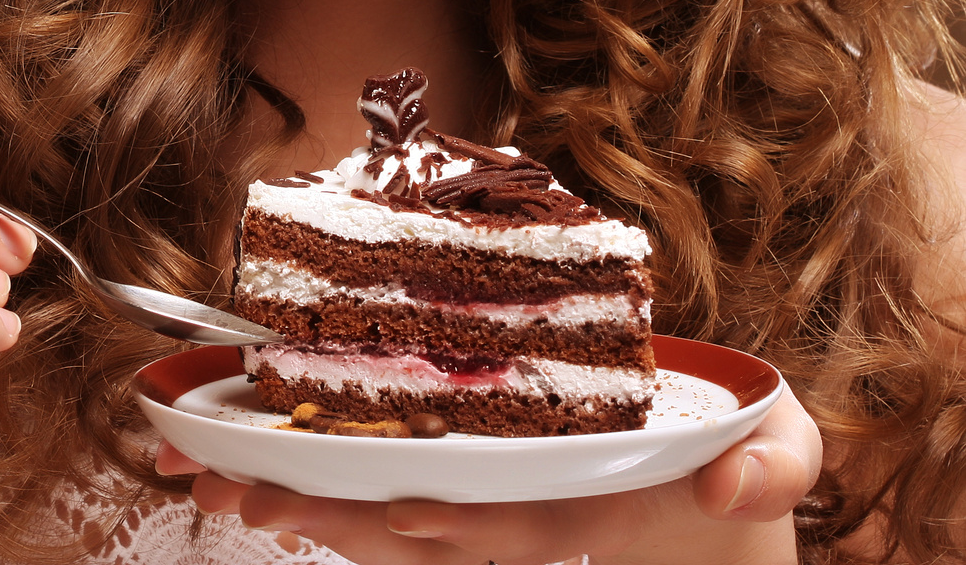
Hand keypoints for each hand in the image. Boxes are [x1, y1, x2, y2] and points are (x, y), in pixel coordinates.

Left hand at [159, 389, 819, 564]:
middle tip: (227, 484)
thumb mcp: (777, 461)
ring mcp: (491, 515)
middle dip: (316, 509)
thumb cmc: (734, 478)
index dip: (425, 515)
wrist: (720, 519)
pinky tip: (260, 474)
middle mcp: (517, 518)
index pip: (490, 518)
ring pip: (383, 519)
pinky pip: (390, 505)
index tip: (360, 501)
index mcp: (575, 507)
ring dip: (298, 502)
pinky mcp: (475, 502)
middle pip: (404, 524)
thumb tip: (739, 488)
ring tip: (208, 475)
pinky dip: (325, 491)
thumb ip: (772, 467)